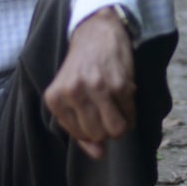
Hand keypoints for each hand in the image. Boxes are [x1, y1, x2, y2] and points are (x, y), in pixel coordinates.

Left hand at [44, 6, 135, 159]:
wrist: (96, 31)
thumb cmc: (82, 67)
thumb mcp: (69, 94)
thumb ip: (79, 128)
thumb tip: (98, 154)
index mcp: (55, 98)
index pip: (79, 136)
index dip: (92, 129)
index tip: (94, 111)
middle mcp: (73, 93)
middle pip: (97, 135)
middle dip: (106, 127)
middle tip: (107, 108)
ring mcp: (96, 88)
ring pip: (114, 130)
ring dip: (120, 123)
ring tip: (117, 107)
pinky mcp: (119, 84)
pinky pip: (130, 115)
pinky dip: (131, 111)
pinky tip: (124, 95)